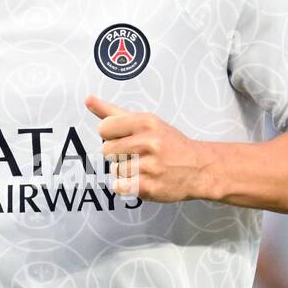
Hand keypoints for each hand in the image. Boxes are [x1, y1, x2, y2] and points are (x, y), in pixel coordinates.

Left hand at [85, 96, 210, 202]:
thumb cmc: (169, 144)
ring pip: (113, 170)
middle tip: (137, 155)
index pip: (104, 128)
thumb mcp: (146, 121)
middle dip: (117, 155)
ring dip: (124, 171)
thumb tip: (88, 100)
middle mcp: (149, 142)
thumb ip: (113, 112)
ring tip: (143, 168)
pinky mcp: (150, 187)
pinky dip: (126, 186)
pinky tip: (141, 180)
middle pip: (106, 151)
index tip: (126, 139)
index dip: (111, 136)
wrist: (199, 168)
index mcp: (147, 122)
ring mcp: (150, 166)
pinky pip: (118, 186)